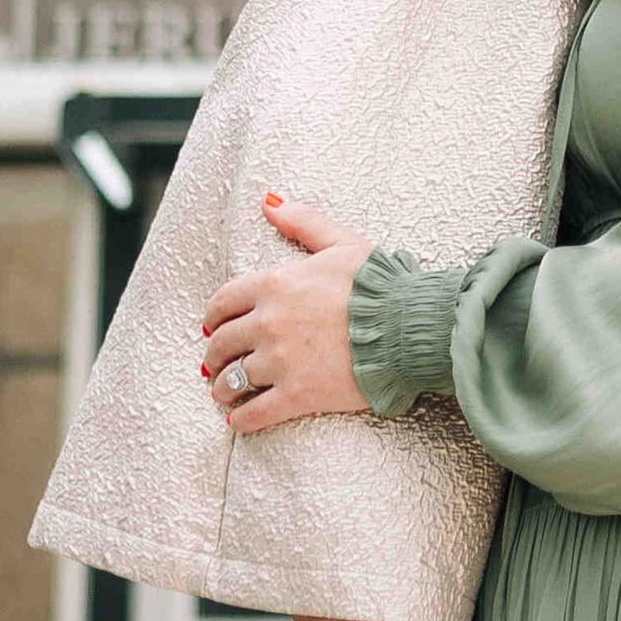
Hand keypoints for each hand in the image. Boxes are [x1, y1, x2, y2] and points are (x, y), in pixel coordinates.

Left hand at [200, 192, 377, 430]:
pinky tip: (239, 419)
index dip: (213, 316)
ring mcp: (280, 362)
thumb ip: (302, 222)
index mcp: (275, 284)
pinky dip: (241, 419)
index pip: (223, 302)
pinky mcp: (297, 396)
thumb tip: (270, 201)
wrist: (408, 328)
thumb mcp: (341, 242)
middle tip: (215, 361)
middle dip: (214, 353)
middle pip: (221, 343)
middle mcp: (269, 323)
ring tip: (224, 392)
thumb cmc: (380, 284)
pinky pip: (253, 414)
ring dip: (222, 388)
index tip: (212, 325)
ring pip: (231, 380)